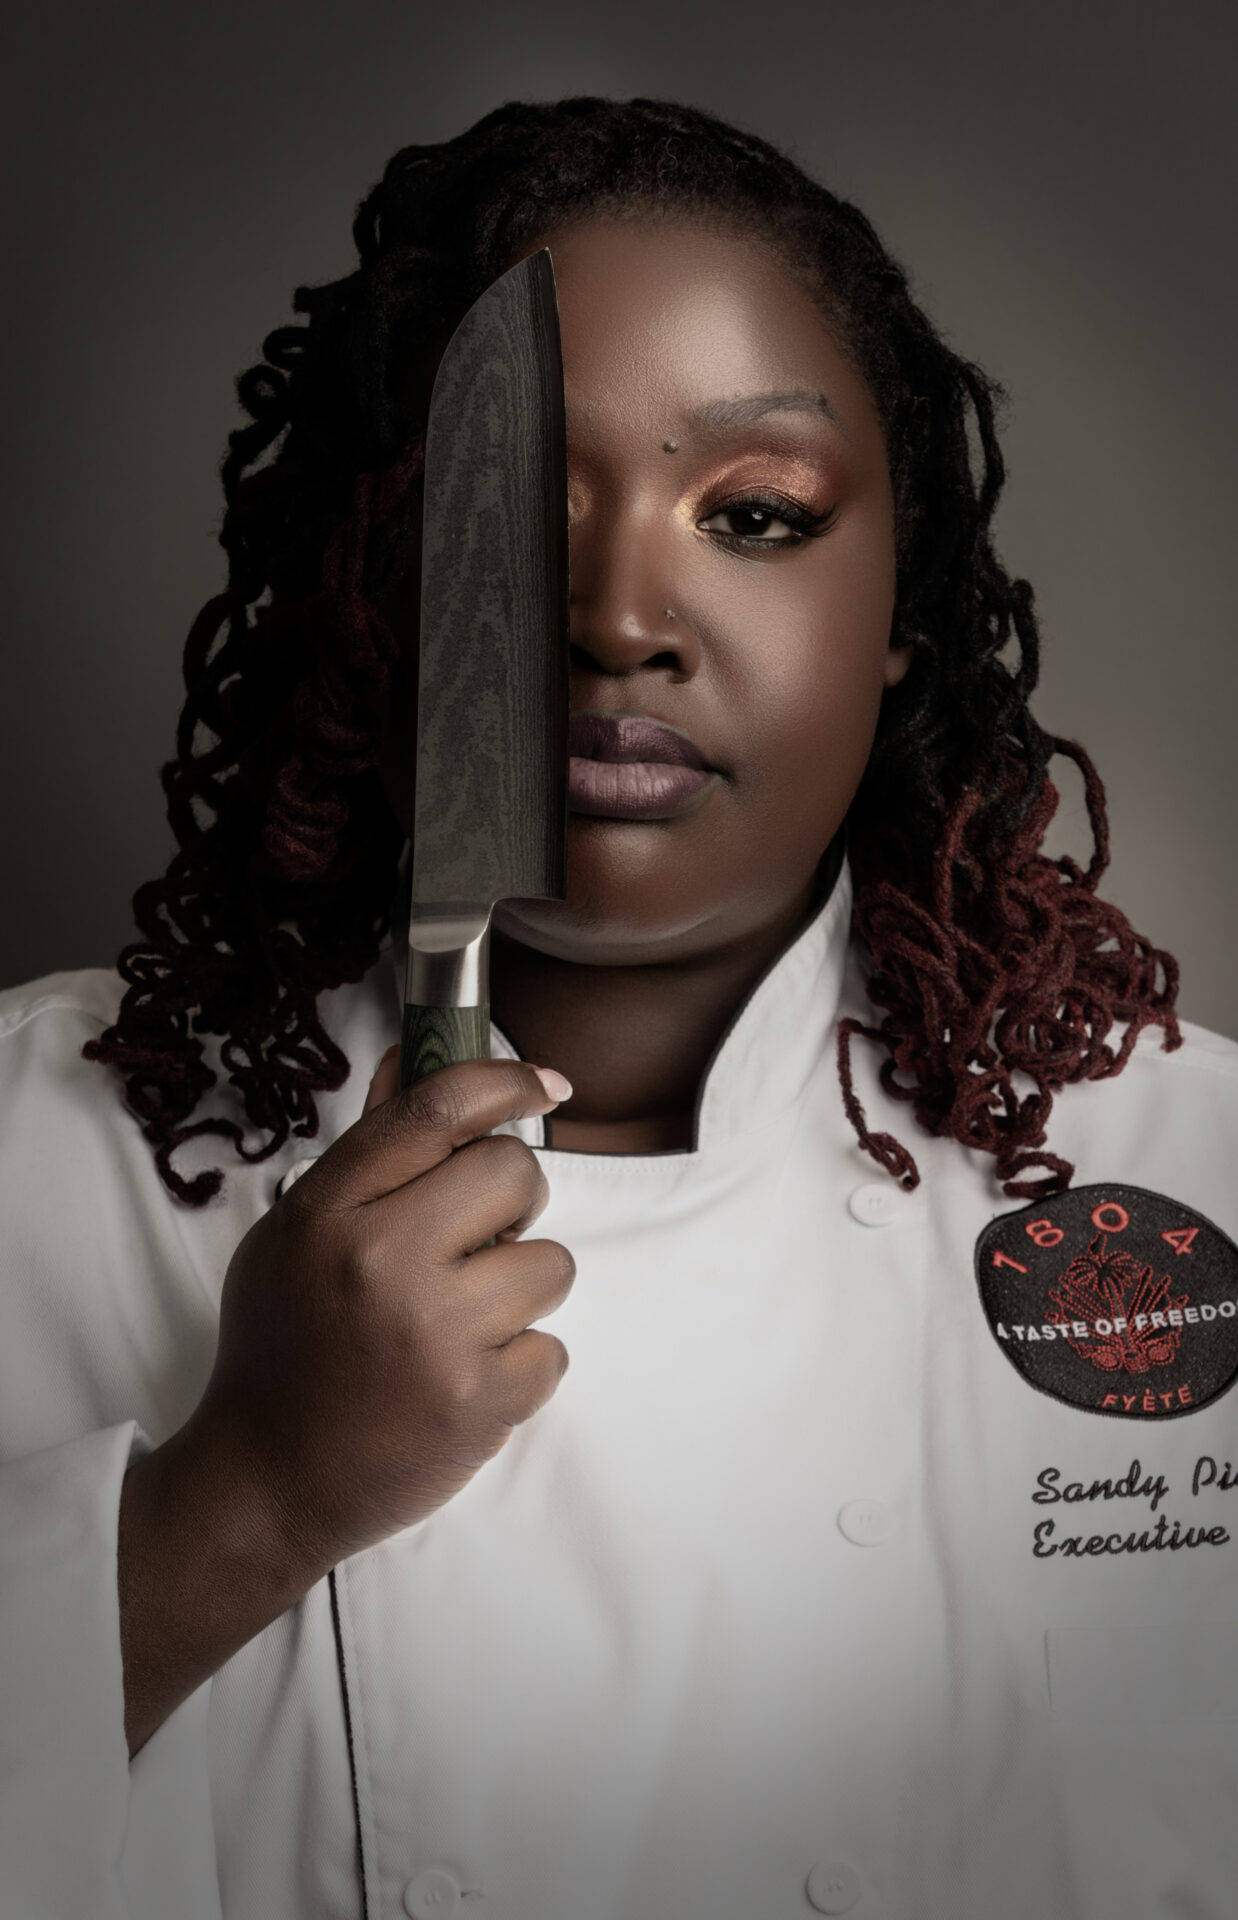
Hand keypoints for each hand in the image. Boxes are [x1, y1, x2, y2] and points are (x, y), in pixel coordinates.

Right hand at [184, 1049, 574, 1574]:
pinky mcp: (478, 1401)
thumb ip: (365, 1154)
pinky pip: (554, 1347)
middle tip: (476, 1243)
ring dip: (522, 1291)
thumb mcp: (296, 1236)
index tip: (543, 1081)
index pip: (436, 1110)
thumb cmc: (282, 1350)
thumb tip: (411, 1059)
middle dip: (513, 1203)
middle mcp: (381, 1261)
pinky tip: (466, 1380)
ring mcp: (434, 1333)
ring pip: (552, 1262)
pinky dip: (522, 1366)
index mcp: (329, 1212)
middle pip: (514, 1172)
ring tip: (462, 1323)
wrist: (266, 1483)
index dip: (503, 1079)